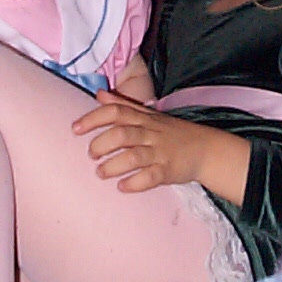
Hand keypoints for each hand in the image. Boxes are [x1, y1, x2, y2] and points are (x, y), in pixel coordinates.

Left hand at [72, 90, 249, 202]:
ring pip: (134, 156)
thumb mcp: (149, 114)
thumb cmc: (172, 132)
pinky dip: (134, 183)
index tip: (75, 129)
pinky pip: (150, 177)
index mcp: (143, 119)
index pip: (116, 112)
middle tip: (91, 155)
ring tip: (101, 173)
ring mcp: (160, 152)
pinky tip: (122, 187)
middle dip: (101, 144)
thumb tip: (99, 94)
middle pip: (122, 133)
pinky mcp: (168, 171)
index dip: (93, 118)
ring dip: (113, 165)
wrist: (206, 148)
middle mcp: (150, 133)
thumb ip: (124, 105)